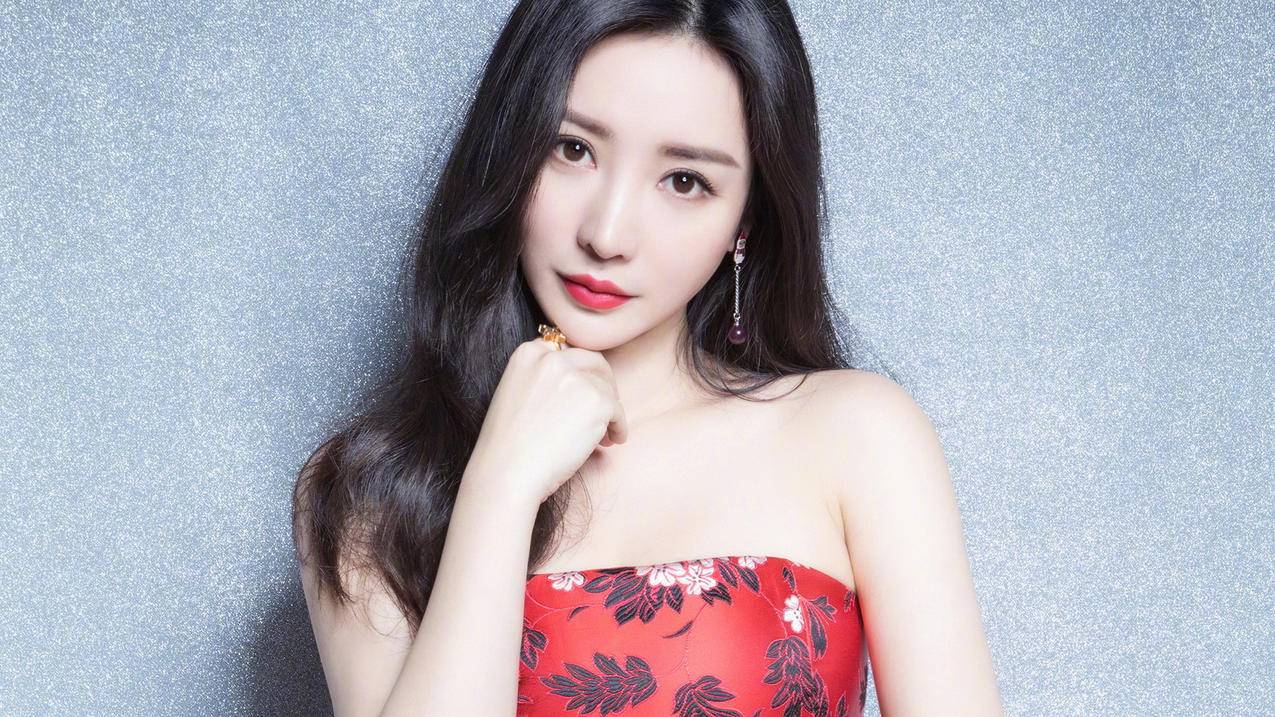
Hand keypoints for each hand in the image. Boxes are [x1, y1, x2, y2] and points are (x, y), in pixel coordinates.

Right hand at [464, 336, 627, 505]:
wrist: (507, 474)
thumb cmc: (508, 447)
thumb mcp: (514, 395)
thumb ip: (541, 380)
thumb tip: (579, 384)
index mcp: (528, 354)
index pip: (566, 351)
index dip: (579, 372)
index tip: (584, 389)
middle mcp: (552, 358)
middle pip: (593, 362)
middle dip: (603, 383)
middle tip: (605, 408)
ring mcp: (576, 378)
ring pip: (607, 389)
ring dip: (610, 412)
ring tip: (604, 435)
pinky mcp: (597, 400)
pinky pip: (618, 411)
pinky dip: (619, 427)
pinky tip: (612, 442)